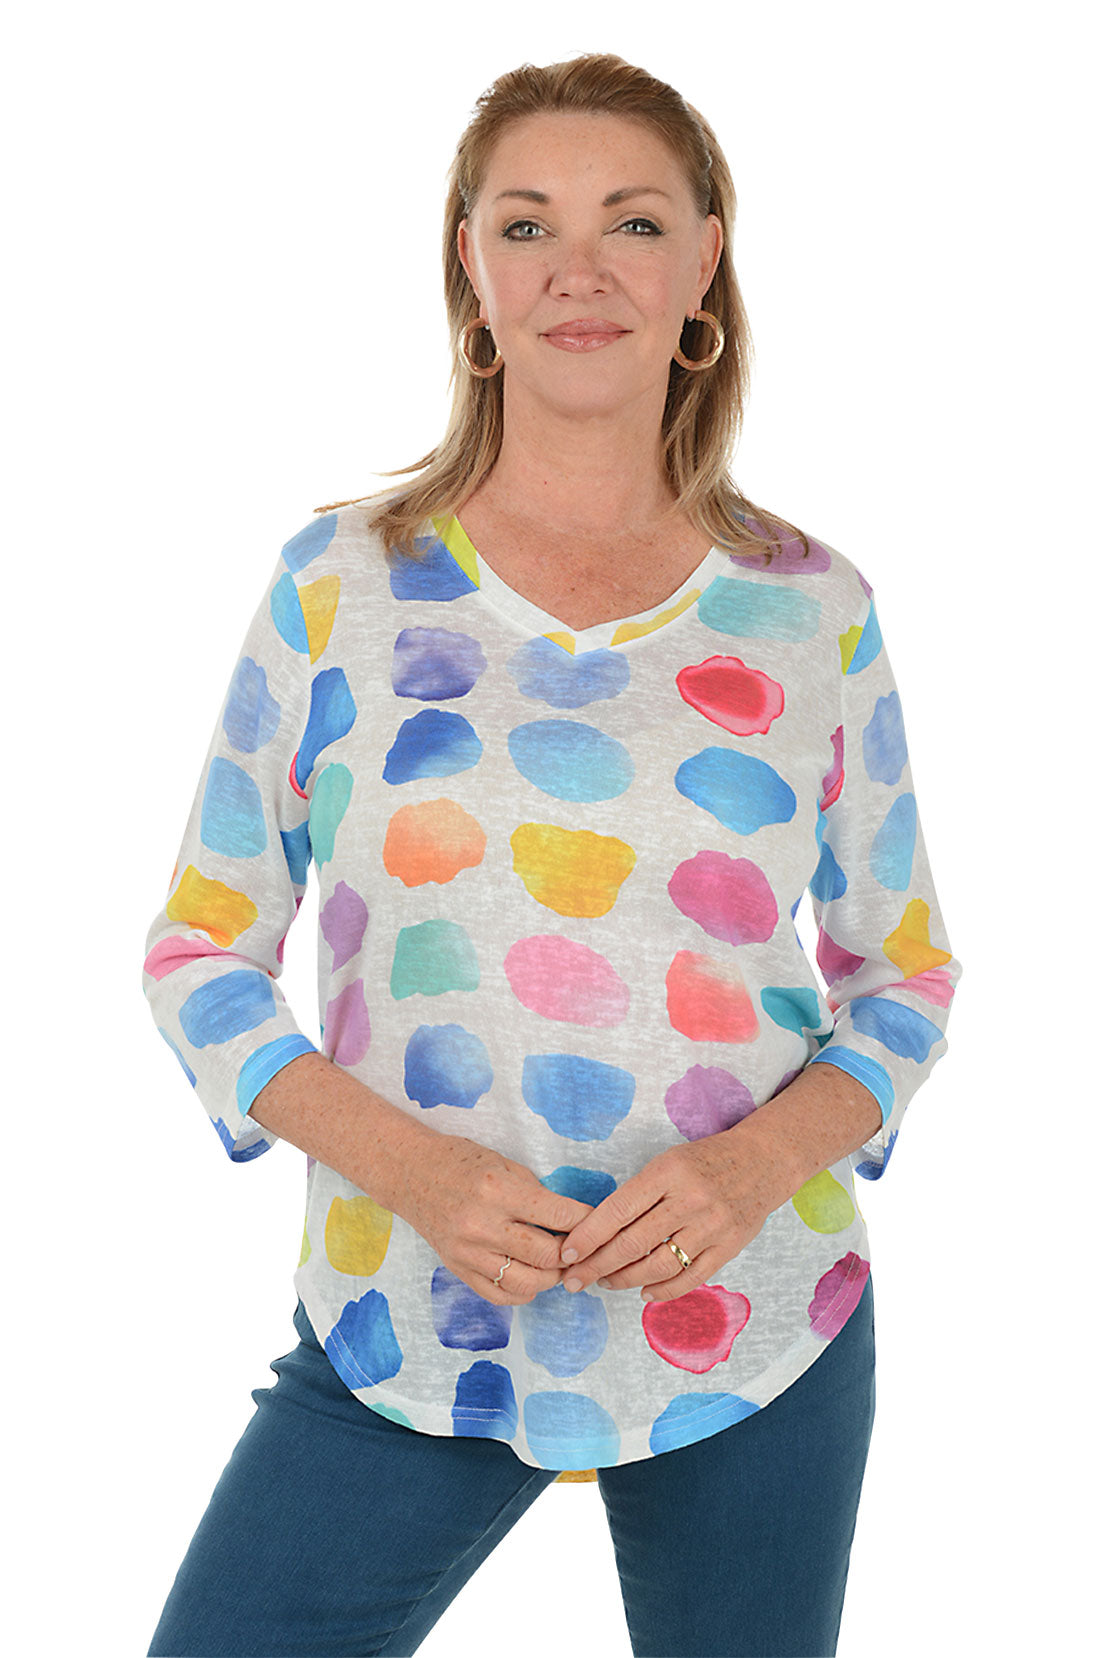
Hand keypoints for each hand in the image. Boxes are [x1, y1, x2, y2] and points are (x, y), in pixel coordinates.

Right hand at [398, 1133, 594, 1305]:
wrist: (410, 1173)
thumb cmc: (460, 1161)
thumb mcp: (503, 1163)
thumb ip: (536, 1194)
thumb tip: (572, 1220)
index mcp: (499, 1191)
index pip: (558, 1216)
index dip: (586, 1222)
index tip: (598, 1223)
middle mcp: (483, 1224)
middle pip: (547, 1255)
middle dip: (572, 1253)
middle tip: (581, 1246)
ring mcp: (469, 1252)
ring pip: (527, 1282)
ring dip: (552, 1276)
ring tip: (558, 1263)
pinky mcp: (459, 1269)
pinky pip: (500, 1295)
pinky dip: (524, 1291)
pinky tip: (531, 1276)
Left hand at [556, 1131, 791, 1302]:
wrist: (762, 1161)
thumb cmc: (705, 1160)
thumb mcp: (668, 1162)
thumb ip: (639, 1194)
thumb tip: (597, 1231)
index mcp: (667, 1172)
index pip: (618, 1210)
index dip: (589, 1236)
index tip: (567, 1253)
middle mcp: (689, 1200)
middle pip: (633, 1243)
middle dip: (597, 1265)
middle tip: (575, 1279)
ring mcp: (711, 1226)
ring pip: (658, 1265)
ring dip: (625, 1279)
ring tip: (606, 1282)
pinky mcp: (729, 1247)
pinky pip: (690, 1278)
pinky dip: (663, 1290)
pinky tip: (644, 1291)